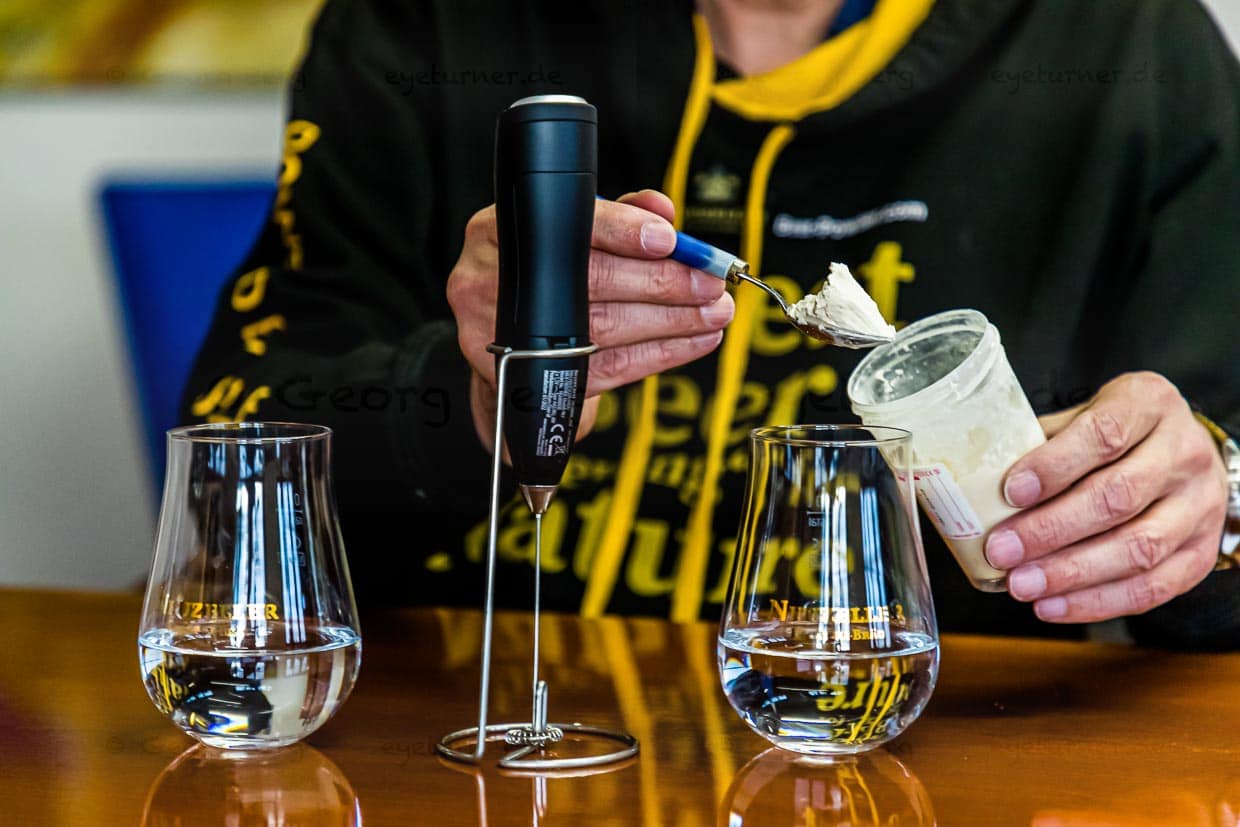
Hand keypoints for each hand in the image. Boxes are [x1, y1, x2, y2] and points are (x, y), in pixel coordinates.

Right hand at [446, 189, 732, 451]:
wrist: (502, 341)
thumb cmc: (541, 277)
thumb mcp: (564, 235)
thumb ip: (614, 216)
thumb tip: (660, 209)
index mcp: (496, 230)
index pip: (564, 226)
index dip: (620, 231)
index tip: (667, 239)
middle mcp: (489, 280)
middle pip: (589, 281)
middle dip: (660, 282)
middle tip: (709, 284)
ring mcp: (506, 334)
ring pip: (602, 328)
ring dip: (670, 321)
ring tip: (713, 313)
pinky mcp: (532, 377)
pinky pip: (606, 367)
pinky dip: (658, 354)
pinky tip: (692, 341)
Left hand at [984, 372, 1227, 622]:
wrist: (1182, 455)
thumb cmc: (1115, 435)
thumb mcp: (1082, 416)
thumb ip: (1038, 441)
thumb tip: (972, 480)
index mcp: (1148, 404)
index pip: (1104, 433)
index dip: (1055, 465)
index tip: (1011, 491)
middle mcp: (1184, 453)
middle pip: (1118, 496)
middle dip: (1052, 529)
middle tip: (1002, 551)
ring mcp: (1198, 506)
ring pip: (1138, 547)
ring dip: (1072, 573)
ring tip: (1021, 585)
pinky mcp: (1199, 553)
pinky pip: (1152, 588)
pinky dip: (1097, 602)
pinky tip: (1053, 606)